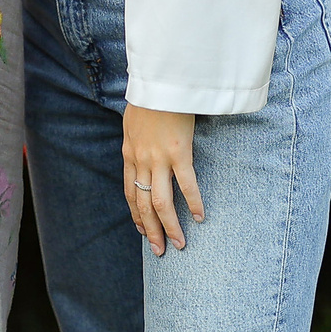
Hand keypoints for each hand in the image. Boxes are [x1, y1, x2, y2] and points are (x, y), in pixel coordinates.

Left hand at [123, 103, 204, 254]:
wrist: (159, 81)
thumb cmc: (149, 97)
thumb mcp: (133, 121)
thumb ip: (137, 138)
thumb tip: (141, 145)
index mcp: (130, 154)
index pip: (130, 193)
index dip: (136, 215)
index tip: (142, 230)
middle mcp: (141, 161)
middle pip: (143, 204)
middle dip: (151, 230)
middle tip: (159, 250)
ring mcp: (159, 159)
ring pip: (161, 202)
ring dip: (169, 226)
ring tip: (179, 244)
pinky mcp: (178, 152)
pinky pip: (186, 184)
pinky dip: (193, 202)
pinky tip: (200, 216)